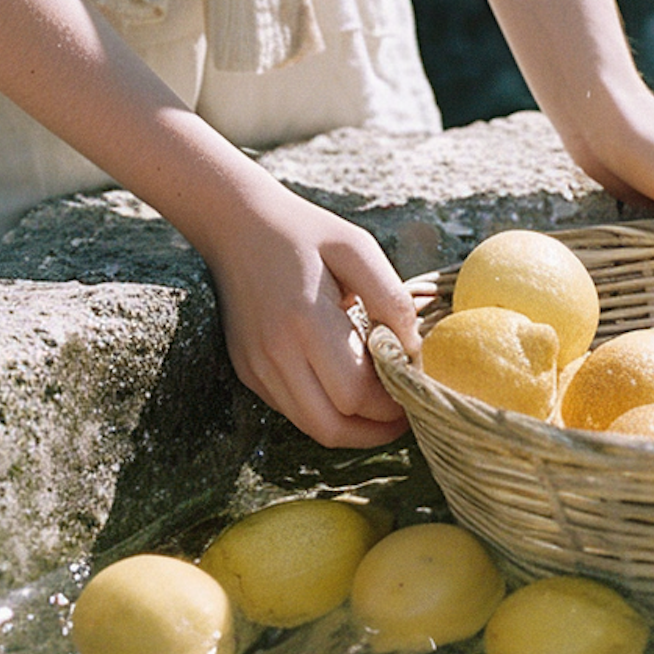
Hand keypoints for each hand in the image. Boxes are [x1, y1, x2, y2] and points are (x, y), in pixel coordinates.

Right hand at [204, 179, 421, 448]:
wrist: (236, 222)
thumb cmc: (306, 231)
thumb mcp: (357, 248)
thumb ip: (390, 298)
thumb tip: (414, 348)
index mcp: (305, 321)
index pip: (356, 395)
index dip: (393, 405)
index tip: (417, 389)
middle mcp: (274, 353)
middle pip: (332, 427)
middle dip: (375, 431)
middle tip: (406, 415)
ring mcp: (256, 366)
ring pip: (310, 426)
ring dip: (350, 426)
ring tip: (382, 407)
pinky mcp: (247, 369)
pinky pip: (291, 409)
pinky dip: (323, 410)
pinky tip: (346, 388)